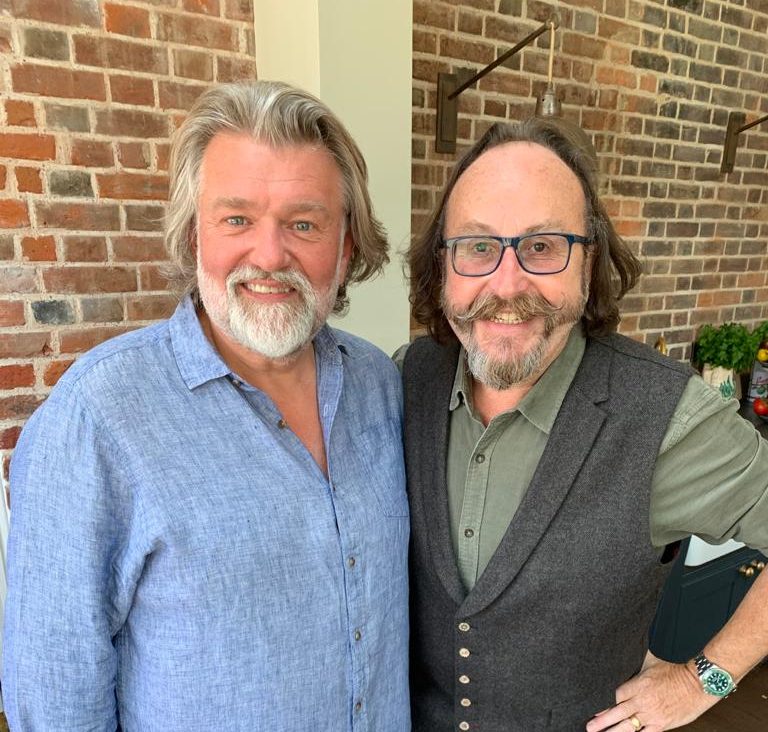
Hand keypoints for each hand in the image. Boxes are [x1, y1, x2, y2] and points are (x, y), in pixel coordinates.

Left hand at [585, 653, 717, 731]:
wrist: (698, 683)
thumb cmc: (676, 671)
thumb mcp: (651, 662)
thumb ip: (636, 664)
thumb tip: (625, 652)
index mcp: (638, 684)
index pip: (616, 695)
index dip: (605, 703)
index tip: (595, 708)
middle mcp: (643, 701)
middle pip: (617, 712)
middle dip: (602, 721)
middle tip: (589, 727)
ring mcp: (652, 714)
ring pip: (629, 727)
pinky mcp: (662, 725)